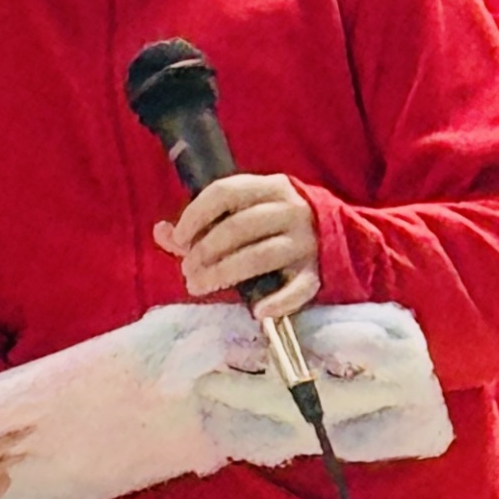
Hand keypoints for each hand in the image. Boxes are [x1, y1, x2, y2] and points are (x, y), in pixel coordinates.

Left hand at [154, 174, 319, 318]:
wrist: (337, 236)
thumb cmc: (272, 225)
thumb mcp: (241, 214)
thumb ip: (200, 224)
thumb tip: (160, 232)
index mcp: (269, 187)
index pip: (225, 192)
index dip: (195, 215)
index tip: (179, 239)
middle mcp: (290, 210)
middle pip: (238, 228)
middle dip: (204, 252)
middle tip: (187, 271)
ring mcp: (306, 242)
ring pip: (259, 257)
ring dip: (223, 274)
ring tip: (200, 286)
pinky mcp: (317, 272)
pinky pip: (298, 289)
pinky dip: (277, 302)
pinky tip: (256, 311)